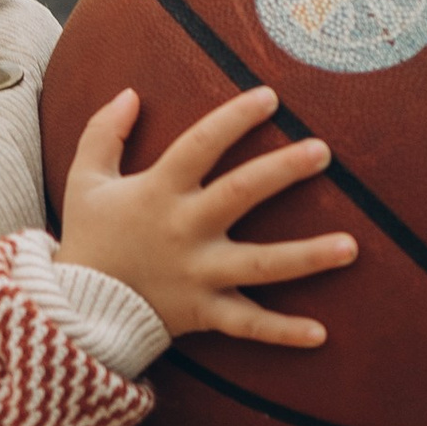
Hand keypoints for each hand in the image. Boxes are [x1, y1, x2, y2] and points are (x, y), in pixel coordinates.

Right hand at [54, 86, 356, 350]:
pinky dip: (282, 333)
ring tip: (351, 246)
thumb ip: (103, 133)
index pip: (202, 144)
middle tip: (321, 151)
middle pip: (240, 194)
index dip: (235, 118)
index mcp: (159, 191)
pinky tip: (321, 333)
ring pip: (260, 265)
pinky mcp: (204, 313)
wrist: (74, 310)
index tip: (271, 97)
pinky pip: (248, 325)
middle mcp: (184, 229)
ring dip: (307, 257)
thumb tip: (130, 92)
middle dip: (282, 171)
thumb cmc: (89, 239)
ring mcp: (198, 274)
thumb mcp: (85, 180)